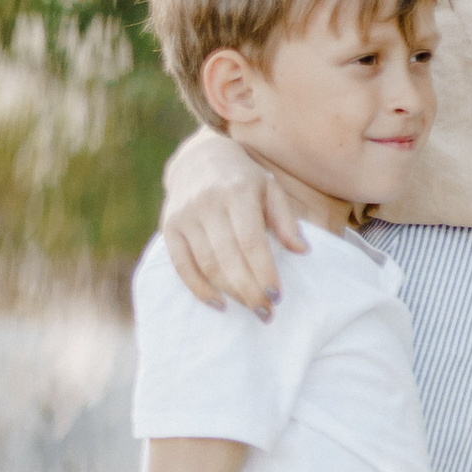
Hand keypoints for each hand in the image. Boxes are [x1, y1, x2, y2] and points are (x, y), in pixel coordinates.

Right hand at [164, 130, 300, 315]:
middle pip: (228, 258)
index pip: (251, 241)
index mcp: (237, 192)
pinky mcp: (169, 227)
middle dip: (249, 290)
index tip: (277, 296)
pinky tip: (219, 303)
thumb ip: (286, 220)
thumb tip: (302, 251)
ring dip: (230, 292)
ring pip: (207, 264)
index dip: (263, 272)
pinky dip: (199, 289)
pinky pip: (182, 265)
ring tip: (251, 308)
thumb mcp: (270, 188)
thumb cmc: (244, 179)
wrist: (198, 158)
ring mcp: (185, 215)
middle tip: (266, 312)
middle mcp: (207, 203)